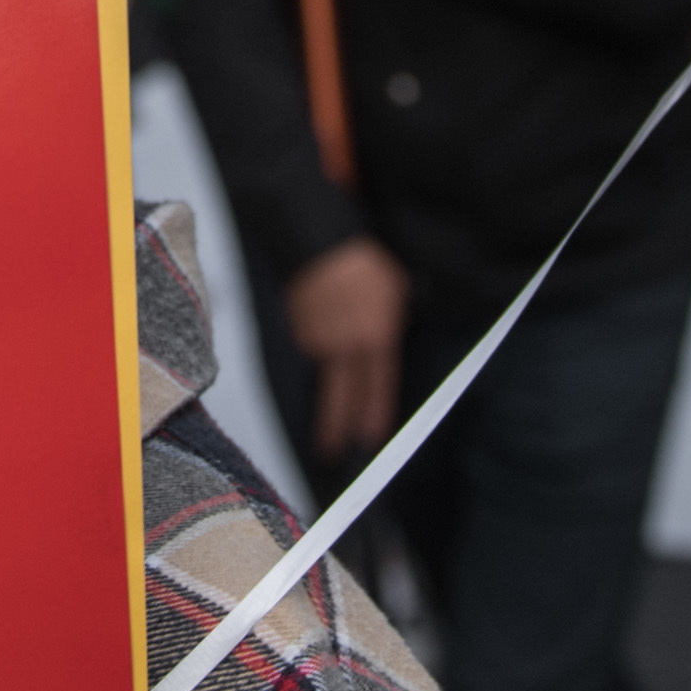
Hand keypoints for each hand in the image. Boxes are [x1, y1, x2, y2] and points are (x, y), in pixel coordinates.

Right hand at [285, 235, 408, 460]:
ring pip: (324, 371)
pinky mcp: (296, 324)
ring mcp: (316, 338)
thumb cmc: (362, 259)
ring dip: (326, 387)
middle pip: (340, 395)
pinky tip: (322, 344)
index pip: (377, 387)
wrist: (318, 240)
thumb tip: (385, 335)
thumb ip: (390, 319)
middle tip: (331, 450)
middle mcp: (344, 346)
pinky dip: (316, 348)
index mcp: (377, 338)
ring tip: (327, 414)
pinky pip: (310, 345)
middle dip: (335, 425)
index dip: (373, 413)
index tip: (368, 436)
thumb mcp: (394, 289)